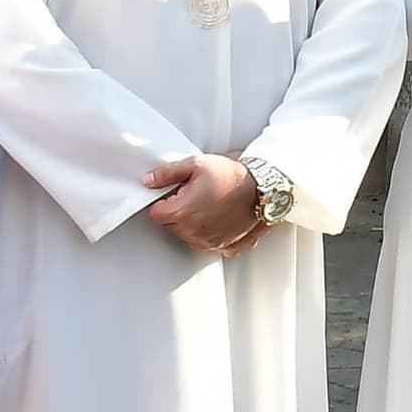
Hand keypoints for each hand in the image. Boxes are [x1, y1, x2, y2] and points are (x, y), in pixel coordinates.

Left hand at [141, 152, 261, 255]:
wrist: (263, 188)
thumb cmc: (232, 176)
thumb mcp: (196, 165)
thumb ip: (167, 173)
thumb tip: (148, 180)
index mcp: (182, 212)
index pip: (156, 214)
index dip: (163, 201)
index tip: (174, 193)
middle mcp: (193, 232)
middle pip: (171, 226)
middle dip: (177, 211)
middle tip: (194, 194)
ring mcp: (209, 242)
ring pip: (188, 236)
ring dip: (192, 223)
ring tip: (208, 204)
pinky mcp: (224, 246)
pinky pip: (207, 243)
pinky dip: (209, 233)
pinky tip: (217, 218)